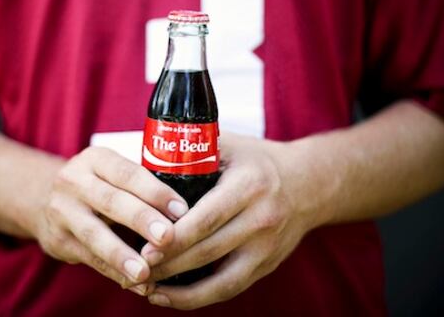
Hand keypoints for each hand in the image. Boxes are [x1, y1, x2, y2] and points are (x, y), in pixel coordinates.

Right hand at [32, 146, 189, 294]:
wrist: (45, 199)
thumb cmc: (100, 186)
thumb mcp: (113, 173)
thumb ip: (143, 186)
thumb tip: (192, 211)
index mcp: (96, 159)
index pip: (129, 173)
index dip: (156, 192)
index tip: (182, 209)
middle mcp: (74, 180)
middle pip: (112, 201)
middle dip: (142, 220)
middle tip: (168, 237)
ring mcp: (61, 210)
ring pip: (94, 234)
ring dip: (122, 255)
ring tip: (145, 272)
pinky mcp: (57, 240)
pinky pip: (90, 259)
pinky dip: (115, 273)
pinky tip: (137, 285)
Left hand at [140, 133, 336, 308]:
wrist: (309, 184)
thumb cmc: (256, 161)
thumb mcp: (229, 145)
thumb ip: (192, 152)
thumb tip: (142, 158)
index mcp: (249, 185)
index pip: (206, 217)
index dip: (174, 236)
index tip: (143, 246)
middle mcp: (262, 218)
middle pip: (208, 250)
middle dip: (169, 264)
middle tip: (135, 268)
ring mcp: (267, 247)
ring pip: (220, 279)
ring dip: (180, 289)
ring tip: (146, 288)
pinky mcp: (267, 266)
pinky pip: (230, 288)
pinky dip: (198, 298)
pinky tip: (169, 297)